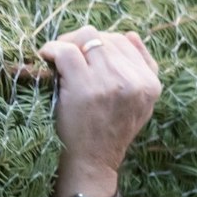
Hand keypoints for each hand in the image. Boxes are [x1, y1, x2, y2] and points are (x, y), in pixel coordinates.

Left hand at [38, 27, 162, 196]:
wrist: (92, 162)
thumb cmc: (109, 132)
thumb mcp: (140, 105)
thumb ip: (142, 71)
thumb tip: (130, 34)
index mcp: (150, 83)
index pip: (124, 41)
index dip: (100, 43)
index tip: (84, 53)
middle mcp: (133, 80)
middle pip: (104, 37)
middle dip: (82, 41)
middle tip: (65, 53)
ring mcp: (109, 82)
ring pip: (86, 38)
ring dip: (66, 43)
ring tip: (56, 56)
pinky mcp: (84, 86)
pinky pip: (66, 51)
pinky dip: (52, 49)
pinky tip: (46, 57)